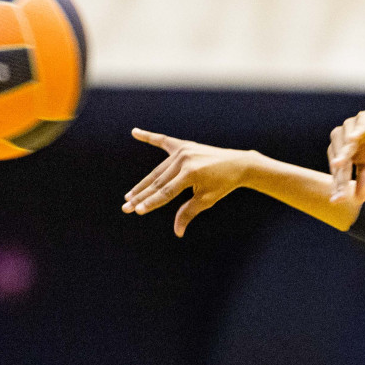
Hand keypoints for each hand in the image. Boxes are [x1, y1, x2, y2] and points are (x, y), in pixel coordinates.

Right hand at [123, 129, 255, 236]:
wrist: (238, 164)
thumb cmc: (223, 185)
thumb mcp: (207, 200)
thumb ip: (189, 212)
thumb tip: (177, 232)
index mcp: (191, 173)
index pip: (166, 192)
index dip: (151, 203)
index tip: (137, 211)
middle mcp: (184, 160)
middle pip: (158, 182)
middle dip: (141, 196)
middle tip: (125, 207)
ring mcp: (183, 150)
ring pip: (158, 170)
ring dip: (143, 183)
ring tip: (129, 195)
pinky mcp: (184, 145)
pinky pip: (163, 141)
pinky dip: (149, 137)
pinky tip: (134, 132)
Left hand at [328, 110, 364, 205]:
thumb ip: (362, 183)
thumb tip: (358, 201)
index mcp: (340, 153)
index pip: (338, 171)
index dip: (339, 185)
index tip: (337, 201)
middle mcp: (341, 139)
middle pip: (338, 154)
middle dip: (339, 168)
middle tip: (338, 182)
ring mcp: (351, 127)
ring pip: (343, 138)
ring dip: (343, 150)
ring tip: (340, 163)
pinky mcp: (364, 118)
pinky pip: (359, 124)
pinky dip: (356, 131)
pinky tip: (354, 138)